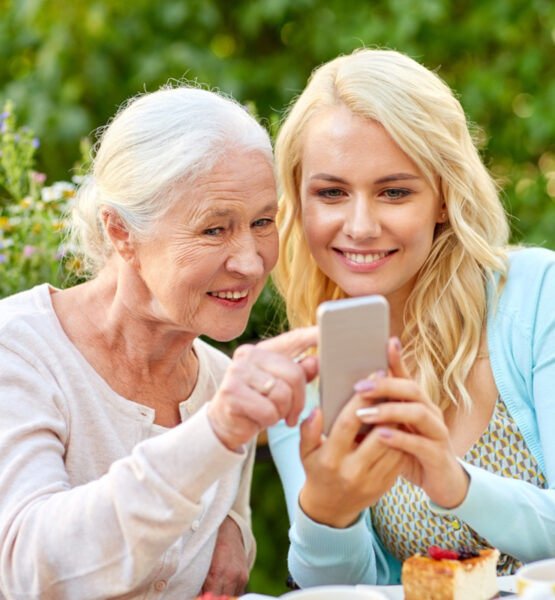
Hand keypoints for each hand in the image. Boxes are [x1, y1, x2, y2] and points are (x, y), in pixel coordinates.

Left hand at [201, 516, 247, 595]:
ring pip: (230, 598)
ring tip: (213, 590)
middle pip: (220, 599)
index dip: (204, 598)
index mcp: (215, 573)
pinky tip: (222, 588)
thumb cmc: (210, 546)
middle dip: (212, 597)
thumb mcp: (202, 562)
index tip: (200, 597)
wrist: (228, 530)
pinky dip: (229, 593)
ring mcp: (239, 577)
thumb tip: (197, 596)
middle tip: (206, 593)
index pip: (210, 599)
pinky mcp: (245, 577)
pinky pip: (237, 593)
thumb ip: (200, 582)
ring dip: (222, 596)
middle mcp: (229, 576)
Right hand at [207, 327, 317, 449]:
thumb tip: (317, 361)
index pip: (294, 339)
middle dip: (299, 400)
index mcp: (263, 350)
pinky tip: (259, 419)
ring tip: (273, 414)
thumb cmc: (257, 404)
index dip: (314, 335)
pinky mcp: (231, 392)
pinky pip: (268, 409)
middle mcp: (248, 354)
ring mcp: (237, 371)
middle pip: (294, 373)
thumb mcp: (281, 389)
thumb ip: (300, 374)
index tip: (329, 331)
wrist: (224, 424)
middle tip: (293, 414)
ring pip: (282, 393)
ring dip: (283, 412)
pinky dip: (270, 420)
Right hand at [298, 386, 404, 528]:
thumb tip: (316, 409)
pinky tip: (401, 421)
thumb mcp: (305, 452)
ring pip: (394, 445)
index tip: (373, 376)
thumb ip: (308, 431)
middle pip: (377, 434)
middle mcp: (352, 471)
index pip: (348, 424)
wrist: (330, 508)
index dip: (362, 400)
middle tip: (394, 385)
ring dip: (399, 421)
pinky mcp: (385, 485)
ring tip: (399, 400)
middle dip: (388, 407)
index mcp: (330, 459)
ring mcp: (371, 481)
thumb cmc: (317, 470)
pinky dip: (402, 437)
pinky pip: (399, 457)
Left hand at [355, 337, 469, 508]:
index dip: (396, 359)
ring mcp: (437, 432)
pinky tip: (381, 437)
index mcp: (417, 402)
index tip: (383, 342)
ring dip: (390, 411)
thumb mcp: (393, 427)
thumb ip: (376, 410)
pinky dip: (400, 438)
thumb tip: (351, 394)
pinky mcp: (438, 455)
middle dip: (385, 385)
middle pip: (411, 389)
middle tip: (359, 387)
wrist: (441, 483)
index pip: (405, 375)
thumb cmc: (410, 450)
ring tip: (365, 413)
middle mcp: (430, 412)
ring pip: (419, 413)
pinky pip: (421, 443)